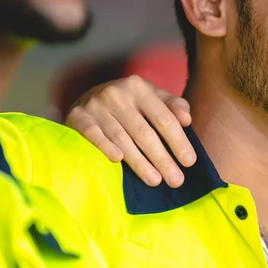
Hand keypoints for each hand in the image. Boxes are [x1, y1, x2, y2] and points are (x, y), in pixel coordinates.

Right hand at [66, 75, 195, 187]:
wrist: (87, 98)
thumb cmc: (129, 103)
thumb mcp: (152, 98)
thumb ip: (173, 106)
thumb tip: (187, 119)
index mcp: (139, 87)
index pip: (164, 118)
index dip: (178, 141)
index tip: (189, 162)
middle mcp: (117, 94)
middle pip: (144, 133)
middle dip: (162, 159)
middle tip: (176, 180)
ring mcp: (95, 105)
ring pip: (122, 139)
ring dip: (139, 162)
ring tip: (155, 181)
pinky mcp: (78, 116)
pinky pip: (93, 135)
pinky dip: (105, 147)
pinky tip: (117, 161)